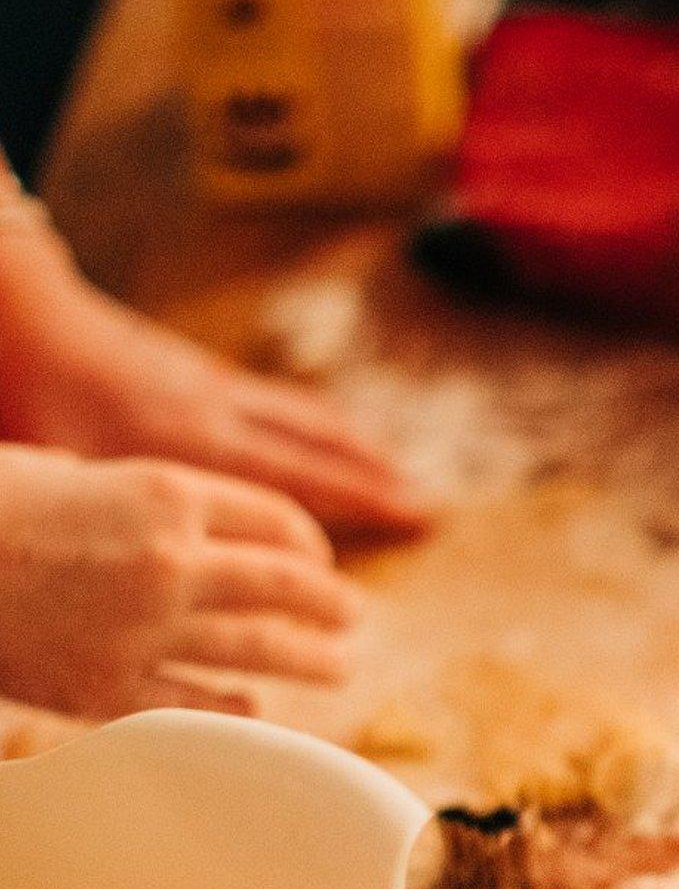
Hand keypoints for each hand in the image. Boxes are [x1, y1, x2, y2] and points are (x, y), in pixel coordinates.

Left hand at [0, 235, 426, 534]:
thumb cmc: (28, 396)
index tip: (416, 517)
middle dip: (378, 477)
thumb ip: (109, 519)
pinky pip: (278, 401)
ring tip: (399, 469)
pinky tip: (328, 432)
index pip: (300, 479)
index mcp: (190, 446)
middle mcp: (218, 413)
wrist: (22, 312)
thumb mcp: (60, 471)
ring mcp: (213, 387)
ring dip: (358, 445)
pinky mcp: (199, 370)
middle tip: (428, 506)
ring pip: (304, 417)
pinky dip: (317, 421)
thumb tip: (136, 577)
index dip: (364, 499)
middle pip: (319, 445)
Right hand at [0, 447, 361, 718]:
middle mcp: (173, 560)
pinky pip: (198, 706)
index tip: (319, 560)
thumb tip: (163, 516)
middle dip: (331, 604)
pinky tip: (256, 711)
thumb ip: (128, 496)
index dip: (308, 546)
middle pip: (287, 586)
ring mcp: (145, 629)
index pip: (276, 522)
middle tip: (353, 615)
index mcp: (167, 493)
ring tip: (339, 663)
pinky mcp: (108, 687)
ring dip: (311, 658)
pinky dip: (237, 710)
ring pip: (261, 649)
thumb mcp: (67, 468)